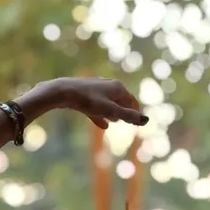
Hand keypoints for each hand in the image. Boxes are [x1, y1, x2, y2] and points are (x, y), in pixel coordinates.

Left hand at [25, 77, 147, 129]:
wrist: (63, 92)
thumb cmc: (88, 100)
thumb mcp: (110, 110)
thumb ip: (128, 116)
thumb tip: (146, 120)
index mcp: (118, 87)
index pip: (132, 100)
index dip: (135, 112)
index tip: (137, 123)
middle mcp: (108, 85)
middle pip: (120, 100)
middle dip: (124, 111)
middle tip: (128, 121)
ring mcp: (96, 88)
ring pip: (108, 102)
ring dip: (112, 112)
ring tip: (114, 121)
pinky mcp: (85, 94)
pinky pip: (96, 106)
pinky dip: (101, 114)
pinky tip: (102, 124)